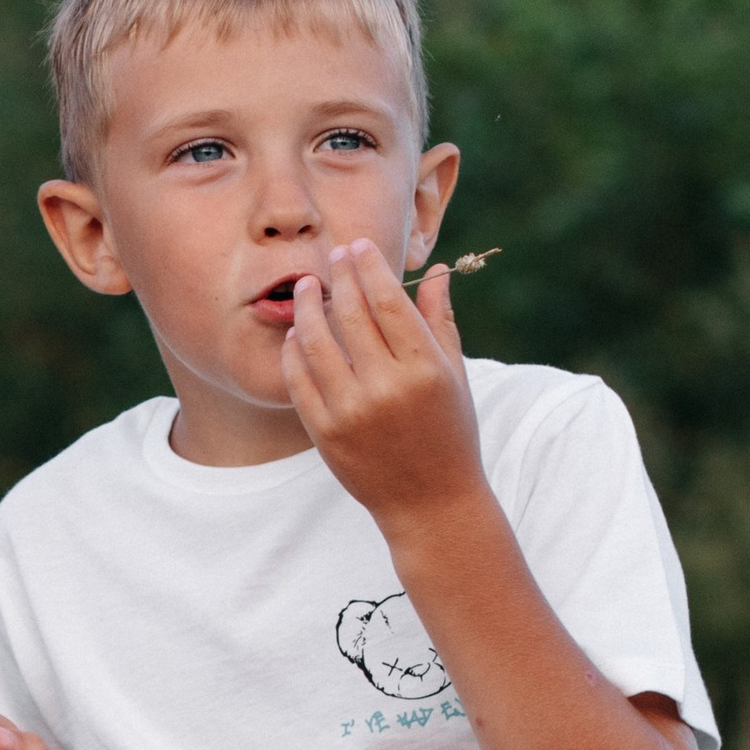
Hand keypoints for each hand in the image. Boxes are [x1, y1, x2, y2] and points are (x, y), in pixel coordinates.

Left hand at [283, 246, 485, 537]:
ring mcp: (351, 412)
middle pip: (351, 315)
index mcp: (424, 369)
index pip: (388, 302)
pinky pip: (298, 379)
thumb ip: (440, 321)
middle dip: (339, 277)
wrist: (430, 503)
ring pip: (316, 342)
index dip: (369, 268)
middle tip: (332, 256)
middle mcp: (386, 388)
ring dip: (309, 307)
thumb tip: (437, 271)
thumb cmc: (449, 433)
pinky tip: (298, 332)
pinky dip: (295, 350)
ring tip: (308, 287)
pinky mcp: (325, 432)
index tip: (358, 246)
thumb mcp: (454, 376)